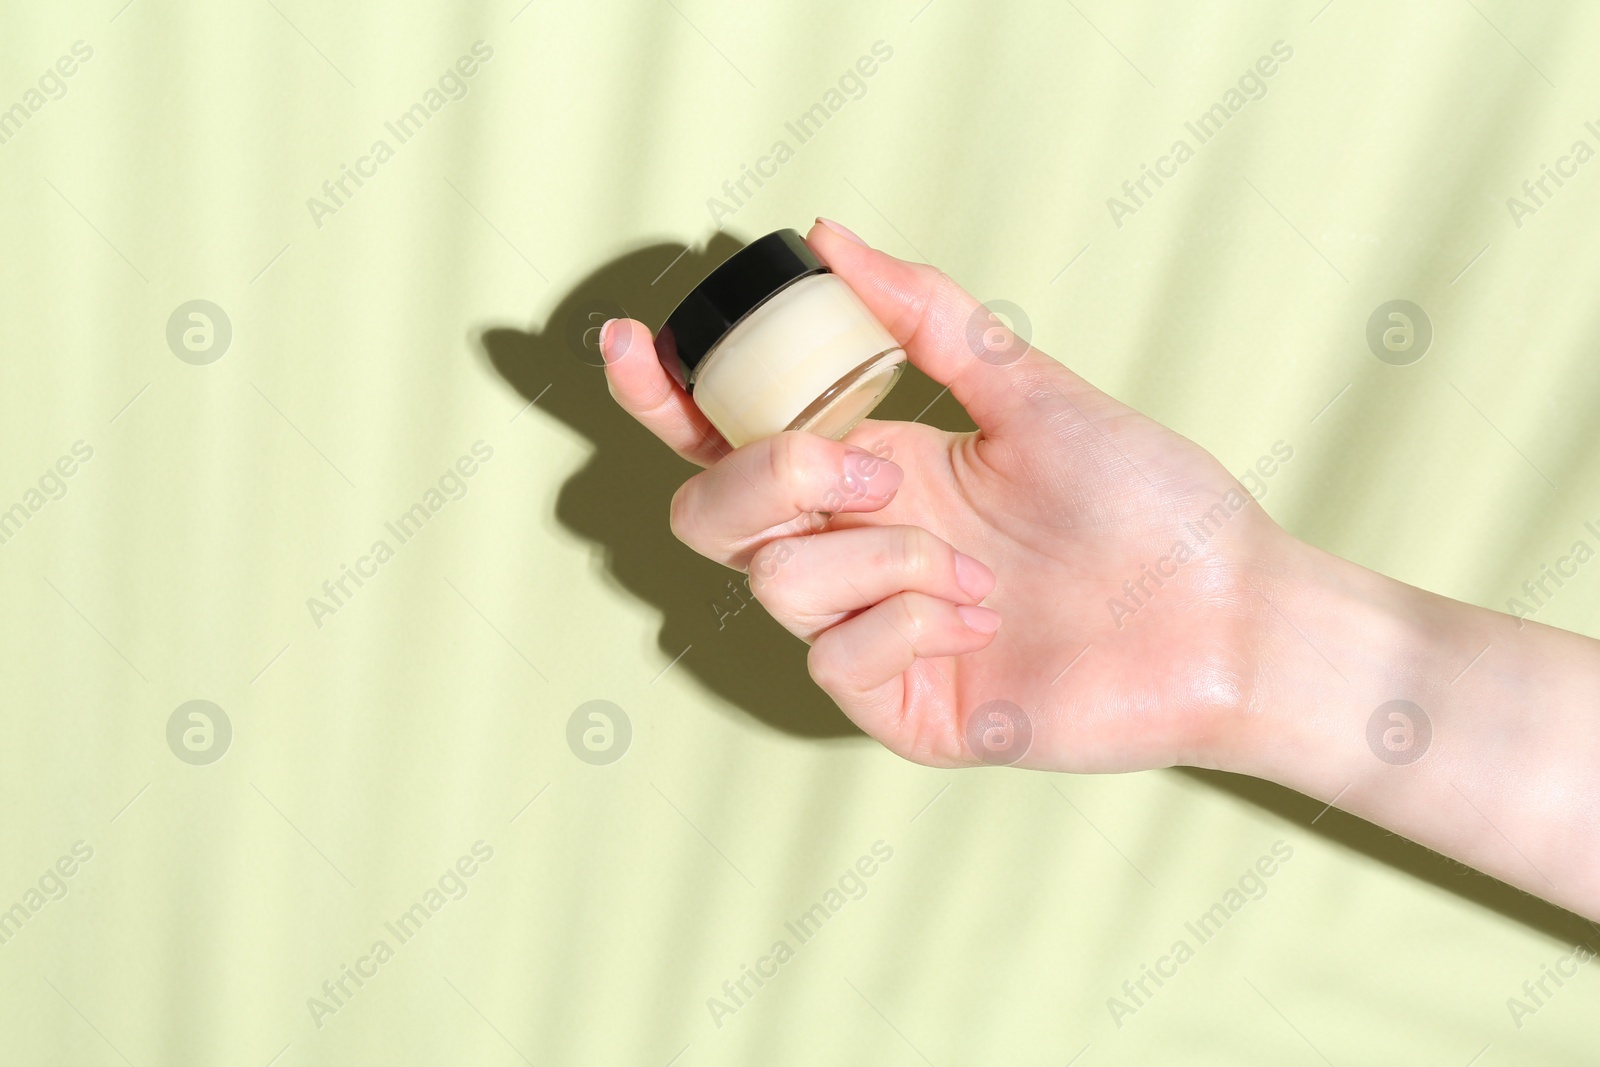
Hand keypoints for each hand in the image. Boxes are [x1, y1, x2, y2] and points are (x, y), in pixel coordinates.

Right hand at [600, 219, 1290, 772]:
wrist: (1222, 612)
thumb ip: (925, 317)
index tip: (632, 346)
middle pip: (710, 516)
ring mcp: (869, 633)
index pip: (732, 438)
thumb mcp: (1031, 388)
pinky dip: (906, 623)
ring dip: (877, 555)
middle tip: (875, 469)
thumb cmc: (1144, 500)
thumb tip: (829, 235)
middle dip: (771, 474)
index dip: (665, 398)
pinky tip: (981, 621)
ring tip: (977, 569)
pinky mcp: (897, 707)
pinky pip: (834, 658)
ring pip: (772, 582)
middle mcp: (856, 550)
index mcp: (873, 471)